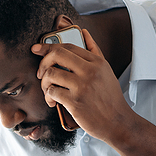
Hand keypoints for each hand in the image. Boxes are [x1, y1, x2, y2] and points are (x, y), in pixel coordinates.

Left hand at [30, 28, 132, 144]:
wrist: (117, 122)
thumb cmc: (110, 98)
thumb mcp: (106, 71)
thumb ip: (95, 51)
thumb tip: (84, 33)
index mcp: (96, 62)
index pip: (68, 46)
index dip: (49, 46)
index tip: (38, 49)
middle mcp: (90, 71)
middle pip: (57, 55)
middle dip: (43, 62)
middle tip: (41, 72)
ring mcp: (82, 86)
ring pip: (51, 74)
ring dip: (44, 83)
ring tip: (48, 90)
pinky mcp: (75, 102)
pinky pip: (52, 92)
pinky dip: (48, 97)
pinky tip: (53, 102)